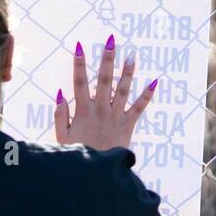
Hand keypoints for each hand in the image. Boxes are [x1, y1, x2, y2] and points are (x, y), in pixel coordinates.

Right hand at [55, 35, 155, 151]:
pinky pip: (138, 109)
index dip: (78, 64)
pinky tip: (154, 83)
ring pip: (122, 90)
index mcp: (83, 111)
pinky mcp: (127, 126)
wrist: (97, 173)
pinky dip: (146, 96)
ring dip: (127, 72)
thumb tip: (61, 94)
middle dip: (107, 59)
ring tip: (131, 56)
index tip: (78, 46)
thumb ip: (61, 115)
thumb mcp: (62, 137)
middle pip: (103, 80)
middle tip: (111, 42)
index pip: (79, 82)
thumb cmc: (78, 155)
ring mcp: (115, 117)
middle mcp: (100, 110)